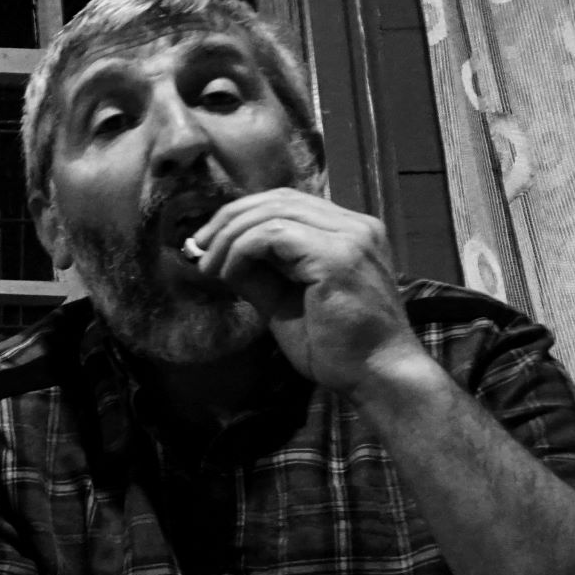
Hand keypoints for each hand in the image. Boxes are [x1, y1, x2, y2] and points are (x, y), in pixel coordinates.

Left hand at [187, 189, 429, 398]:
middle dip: (229, 219)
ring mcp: (351, 236)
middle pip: (279, 198)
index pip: (288, 202)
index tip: (209, 244)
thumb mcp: (286, 301)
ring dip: (230, 236)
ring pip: (273, 212)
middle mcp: (356, 225)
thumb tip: (220, 256)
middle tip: (198, 248)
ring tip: (208, 266)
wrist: (376, 376)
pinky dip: (242, 249)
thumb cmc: (336, 348)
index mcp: (350, 232)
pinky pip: (274, 234)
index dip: (243, 215)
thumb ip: (261, 273)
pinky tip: (229, 274)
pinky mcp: (337, 255)